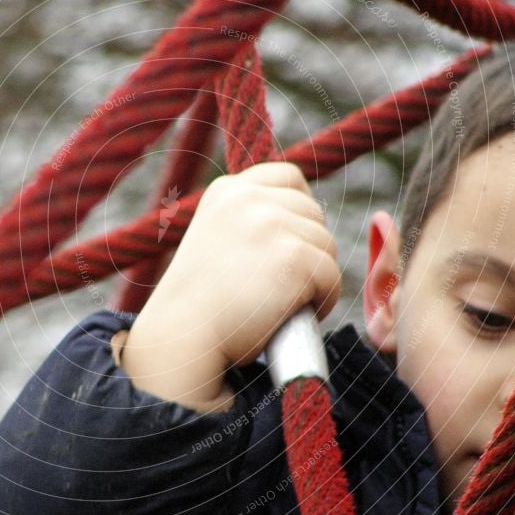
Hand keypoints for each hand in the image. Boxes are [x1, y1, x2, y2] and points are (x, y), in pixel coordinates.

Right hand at [119, 162, 339, 410]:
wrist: (183, 336)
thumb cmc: (198, 305)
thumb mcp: (216, 241)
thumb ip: (250, 223)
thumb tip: (304, 222)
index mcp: (227, 190)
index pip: (288, 177)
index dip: (301, 206)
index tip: (293, 239)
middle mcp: (249, 197)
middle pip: (312, 213)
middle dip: (308, 248)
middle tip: (286, 284)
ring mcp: (272, 222)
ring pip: (326, 245)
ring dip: (316, 276)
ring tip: (288, 302)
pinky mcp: (293, 255)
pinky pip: (332, 275)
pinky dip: (324, 299)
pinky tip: (297, 314)